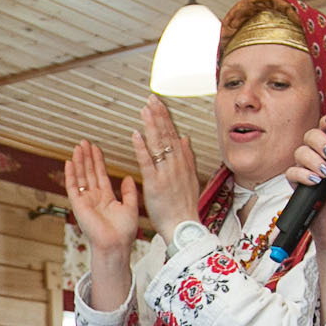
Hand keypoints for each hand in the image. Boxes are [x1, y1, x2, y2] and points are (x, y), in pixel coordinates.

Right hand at [63, 142, 140, 255]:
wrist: (116, 244)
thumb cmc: (124, 232)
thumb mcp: (131, 207)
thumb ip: (129, 192)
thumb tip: (127, 177)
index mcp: (106, 199)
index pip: (101, 175)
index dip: (98, 161)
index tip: (96, 148)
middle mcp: (94, 199)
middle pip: (89, 173)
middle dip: (87, 157)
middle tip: (84, 142)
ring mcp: (85, 201)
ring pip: (81, 177)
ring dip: (79, 162)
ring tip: (78, 147)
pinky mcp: (78, 206)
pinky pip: (72, 187)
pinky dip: (70, 175)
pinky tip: (69, 162)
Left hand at [130, 95, 199, 241]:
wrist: (184, 226)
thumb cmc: (184, 206)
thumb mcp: (190, 178)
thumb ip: (187, 157)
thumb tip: (184, 138)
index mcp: (182, 162)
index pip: (172, 134)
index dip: (164, 118)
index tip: (157, 103)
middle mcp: (175, 164)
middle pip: (166, 135)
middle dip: (158, 115)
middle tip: (150, 99)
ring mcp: (166, 173)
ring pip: (158, 144)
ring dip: (151, 125)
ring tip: (144, 110)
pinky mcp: (155, 184)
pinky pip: (148, 163)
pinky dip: (142, 148)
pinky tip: (136, 135)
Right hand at [286, 115, 325, 255]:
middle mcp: (325, 163)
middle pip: (311, 137)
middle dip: (318, 140)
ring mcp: (311, 174)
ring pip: (300, 153)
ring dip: (311, 160)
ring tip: (324, 175)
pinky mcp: (300, 188)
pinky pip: (291, 173)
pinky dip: (301, 175)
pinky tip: (313, 182)